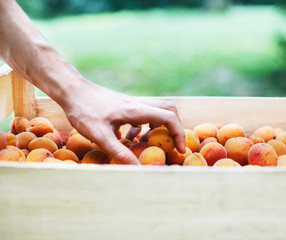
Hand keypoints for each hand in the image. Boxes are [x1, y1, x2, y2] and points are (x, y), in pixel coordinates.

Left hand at [61, 81, 185, 163]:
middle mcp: (138, 104)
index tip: (180, 149)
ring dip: (158, 127)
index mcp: (136, 110)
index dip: (179, 133)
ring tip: (145, 143)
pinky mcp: (124, 105)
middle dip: (174, 127)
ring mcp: (131, 103)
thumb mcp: (100, 135)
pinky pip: (142, 113)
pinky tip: (127, 136)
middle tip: (170, 144)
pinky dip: (143, 126)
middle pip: (168, 109)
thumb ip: (119, 152)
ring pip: (156, 110)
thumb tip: (137, 169)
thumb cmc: (84, 111)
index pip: (169, 117)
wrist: (72, 90)